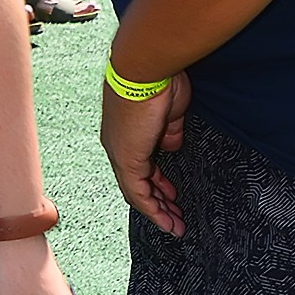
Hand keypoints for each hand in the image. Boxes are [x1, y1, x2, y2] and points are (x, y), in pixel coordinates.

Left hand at [100, 71, 190, 235]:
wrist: (147, 68)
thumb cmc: (160, 81)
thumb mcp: (170, 112)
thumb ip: (170, 132)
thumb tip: (173, 145)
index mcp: (128, 132)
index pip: (140, 165)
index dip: (157, 182)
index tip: (172, 195)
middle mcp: (118, 145)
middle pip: (137, 182)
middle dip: (159, 202)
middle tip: (176, 217)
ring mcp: (120, 153)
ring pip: (136, 191)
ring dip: (158, 211)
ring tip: (175, 226)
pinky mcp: (126, 159)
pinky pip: (137, 192)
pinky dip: (153, 209)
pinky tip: (167, 219)